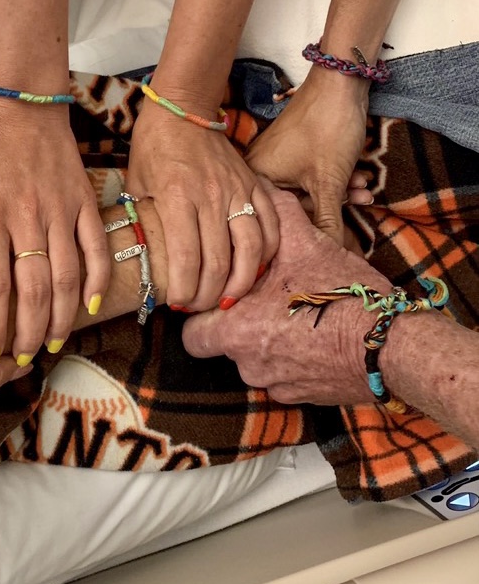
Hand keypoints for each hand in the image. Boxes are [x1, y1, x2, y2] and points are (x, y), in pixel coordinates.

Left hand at [0, 100, 108, 364]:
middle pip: (34, 290)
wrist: (27, 105)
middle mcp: (29, 219)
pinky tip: (91, 308)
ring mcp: (62, 213)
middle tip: (25, 358)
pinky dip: (98, 280)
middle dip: (30, 332)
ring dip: (63, 316)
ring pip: (68, 277)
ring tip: (54, 344)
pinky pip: (97, 249)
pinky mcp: (84, 205)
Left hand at [128, 97, 278, 310]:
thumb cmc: (153, 146)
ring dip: (241, 281)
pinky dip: (266, 252)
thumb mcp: (136, 184)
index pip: (186, 258)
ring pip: (250, 248)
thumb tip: (146, 257)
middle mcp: (210, 197)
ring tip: (228, 298)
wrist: (183, 108)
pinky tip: (255, 268)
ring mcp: (237, 190)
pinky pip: (270, 225)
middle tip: (199, 307)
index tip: (176, 304)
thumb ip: (144, 220)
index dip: (184, 290)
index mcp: (177, 198)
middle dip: (208, 295)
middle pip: (218, 261)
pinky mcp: (254, 184)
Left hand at [182, 180, 390, 404]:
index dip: (204, 315)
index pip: (192, 333)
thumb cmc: (344, 296)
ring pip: (253, 362)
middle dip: (237, 327)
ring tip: (294, 316)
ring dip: (266, 342)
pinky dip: (290, 361)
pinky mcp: (298, 398)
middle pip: (223, 347)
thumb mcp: (307, 243)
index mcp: (235, 331)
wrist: (392, 346)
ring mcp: (273, 385)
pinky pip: (280, 378)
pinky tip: (313, 340)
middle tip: (264, 303)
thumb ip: (275, 213)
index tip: (222, 300)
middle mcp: (247, 364)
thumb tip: (258, 185)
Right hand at [245, 67, 373, 245]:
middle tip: (357, 203)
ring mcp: (275, 159)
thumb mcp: (329, 183)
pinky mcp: (291, 151)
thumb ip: (326, 223)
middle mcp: (257, 171)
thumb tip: (327, 256)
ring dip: (338, 192)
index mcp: (255, 179)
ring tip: (364, 188)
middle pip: (291, 206)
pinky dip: (333, 178)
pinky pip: (309, 175)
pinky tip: (358, 176)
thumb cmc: (327, 129)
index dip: (305, 230)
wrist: (341, 81)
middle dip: (330, 206)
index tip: (328, 237)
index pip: (275, 220)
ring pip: (305, 190)